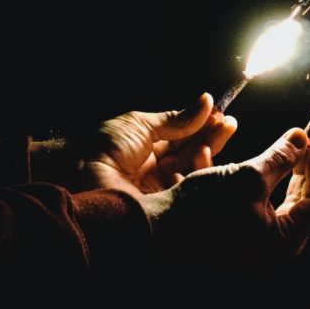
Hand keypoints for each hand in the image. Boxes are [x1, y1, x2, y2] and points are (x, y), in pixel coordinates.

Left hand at [84, 93, 237, 195]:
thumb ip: (176, 118)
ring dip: (206, 155)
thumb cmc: (102, 145)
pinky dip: (197, 175)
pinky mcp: (163, 207)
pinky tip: (202, 158)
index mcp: (150, 149)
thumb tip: (206, 101)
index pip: (184, 138)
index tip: (222, 116)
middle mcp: (156, 170)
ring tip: (210, 140)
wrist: (80, 172)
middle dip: (212, 139)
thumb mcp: (142, 124)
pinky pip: (187, 192)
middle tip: (229, 125)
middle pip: (192, 155)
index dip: (203, 128)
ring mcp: (160, 190)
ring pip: (193, 174)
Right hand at [140, 128, 309, 269]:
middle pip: (296, 206)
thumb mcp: (248, 175)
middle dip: (297, 172)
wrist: (158, 228)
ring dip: (270, 175)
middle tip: (299, 147)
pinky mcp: (233, 239)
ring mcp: (251, 247)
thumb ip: (281, 157)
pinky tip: (239, 167)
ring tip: (270, 152)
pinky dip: (247, 186)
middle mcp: (270, 250)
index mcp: (283, 242)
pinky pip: (249, 208)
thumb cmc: (205, 207)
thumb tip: (302, 139)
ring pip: (271, 204)